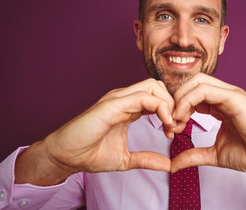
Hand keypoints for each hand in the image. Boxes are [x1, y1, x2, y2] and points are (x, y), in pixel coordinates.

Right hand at [16, 79, 175, 184]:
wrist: (66, 156)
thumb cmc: (90, 153)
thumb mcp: (126, 159)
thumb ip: (147, 159)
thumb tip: (168, 164)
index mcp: (128, 108)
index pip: (157, 97)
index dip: (170, 111)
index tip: (173, 132)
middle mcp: (124, 99)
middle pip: (158, 86)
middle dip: (173, 104)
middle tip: (175, 126)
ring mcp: (118, 99)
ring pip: (153, 86)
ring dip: (168, 104)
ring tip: (171, 126)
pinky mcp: (113, 104)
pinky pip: (143, 97)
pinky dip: (160, 108)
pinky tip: (164, 125)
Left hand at [170, 73, 245, 192]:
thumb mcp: (214, 154)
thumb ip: (193, 155)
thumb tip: (173, 164)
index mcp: (220, 104)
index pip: (192, 93)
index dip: (178, 107)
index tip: (172, 127)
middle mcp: (225, 95)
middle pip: (192, 82)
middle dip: (176, 99)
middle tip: (171, 121)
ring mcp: (230, 94)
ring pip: (196, 82)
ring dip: (180, 99)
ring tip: (176, 121)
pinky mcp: (235, 98)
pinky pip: (204, 90)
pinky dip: (188, 101)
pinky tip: (183, 118)